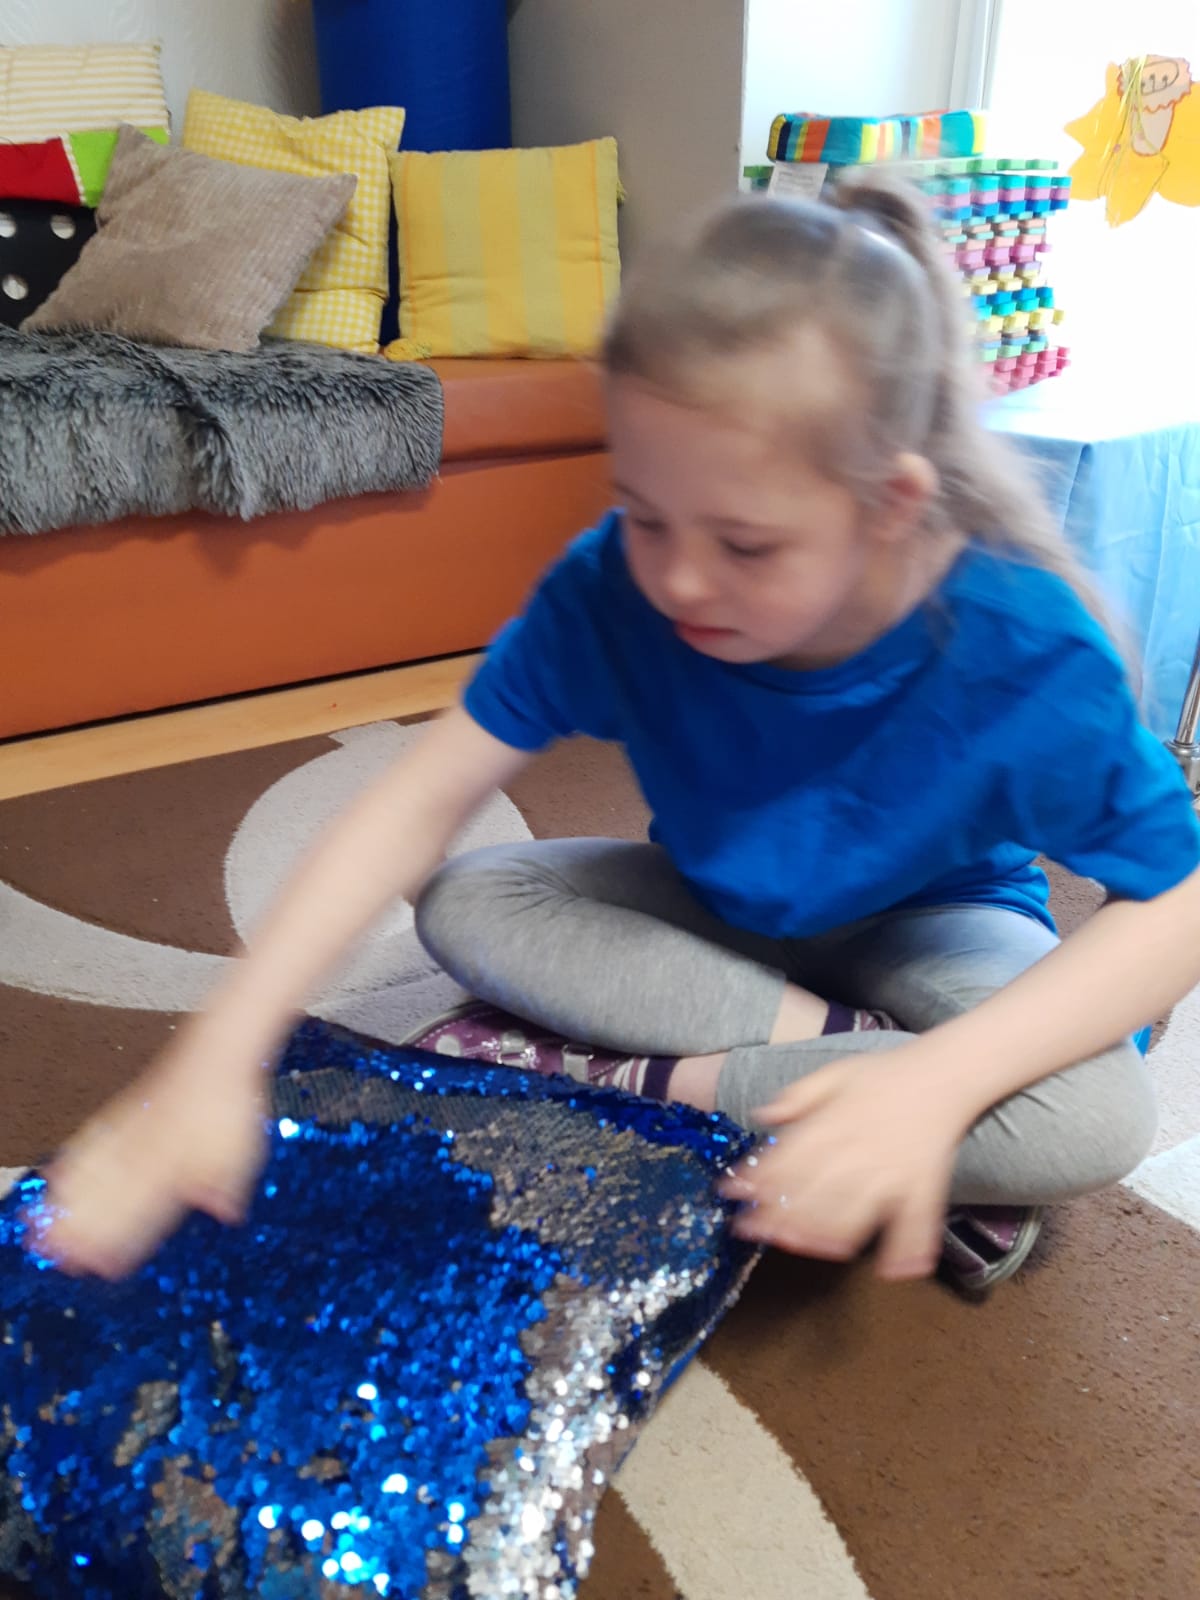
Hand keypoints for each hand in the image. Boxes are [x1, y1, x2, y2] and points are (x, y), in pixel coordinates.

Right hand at [31, 1022, 272, 1279]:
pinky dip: (73, 1162)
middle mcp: (151, 1148)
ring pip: (96, 1171)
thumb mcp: (243, 1149)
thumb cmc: (230, 1102)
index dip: (125, 1240)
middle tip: (61, 1256)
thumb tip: (225, 1213)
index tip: (104, 1266)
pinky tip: (57, 1178)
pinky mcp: (126, 1113)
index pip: (148, 1210)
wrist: (217, 1052)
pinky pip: (93, 1140)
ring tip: (48, 1226)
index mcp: (181, 1162)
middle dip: (86, 1229)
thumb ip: (227, 1184)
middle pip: (112, 1196)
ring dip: (71, 1202)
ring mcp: (135, 1129)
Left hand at [719, 1052, 967, 1279]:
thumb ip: (798, 1095)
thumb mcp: (835, 1073)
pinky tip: (890, 1272)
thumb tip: (763, 1116)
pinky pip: (917, 1224)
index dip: (758, 1178)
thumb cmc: (884, 1075)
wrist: (944, 1073)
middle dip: (778, 1214)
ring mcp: (892, 1172)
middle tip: (751, 1230)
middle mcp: (859, 1150)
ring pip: (853, 1213)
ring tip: (798, 1246)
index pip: (789, 1156)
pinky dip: (906, 1250)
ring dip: (822, 1234)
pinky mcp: (924, 1187)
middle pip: (812, 1191)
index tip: (733, 1194)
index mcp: (835, 1122)